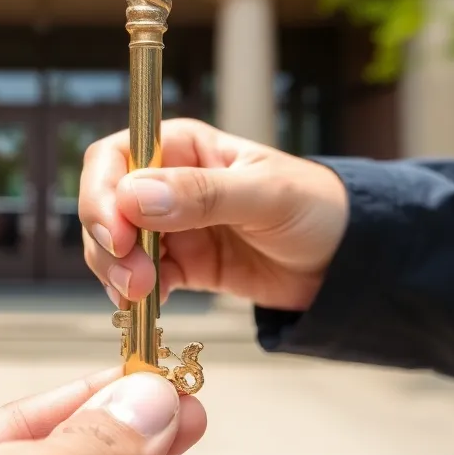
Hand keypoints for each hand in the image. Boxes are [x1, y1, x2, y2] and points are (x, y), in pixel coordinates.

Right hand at [79, 118, 349, 310]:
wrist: (349, 262)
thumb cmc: (318, 208)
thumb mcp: (266, 195)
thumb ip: (202, 194)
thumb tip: (134, 196)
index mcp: (183, 146)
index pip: (116, 157)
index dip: (103, 194)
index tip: (115, 235)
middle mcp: (167, 182)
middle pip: (105, 204)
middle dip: (107, 243)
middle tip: (132, 280)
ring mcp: (170, 226)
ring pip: (114, 246)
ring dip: (116, 273)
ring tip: (140, 298)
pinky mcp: (181, 266)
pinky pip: (139, 279)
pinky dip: (133, 296)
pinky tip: (147, 308)